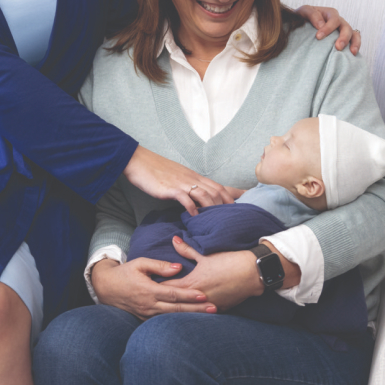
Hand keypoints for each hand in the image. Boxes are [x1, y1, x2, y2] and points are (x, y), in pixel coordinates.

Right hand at [92, 257, 215, 319]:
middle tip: (214, 308)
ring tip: (207, 317)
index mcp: (148, 290)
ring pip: (172, 318)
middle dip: (196, 309)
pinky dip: (177, 322)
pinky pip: (164, 322)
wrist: (106, 287)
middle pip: (177, 309)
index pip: (173, 294)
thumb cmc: (125, 273)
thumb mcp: (140, 263)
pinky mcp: (144, 319)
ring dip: (190, 318)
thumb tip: (179, 268)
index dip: (189, 295)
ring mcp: (146, 314)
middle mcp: (149, 305)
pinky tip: (189, 322)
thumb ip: (160, 266)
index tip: (203, 294)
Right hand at [122, 145, 241, 214]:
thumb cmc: (155, 170)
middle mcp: (191, 179)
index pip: (219, 185)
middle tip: (237, 220)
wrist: (138, 161)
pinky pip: (185, 199)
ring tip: (219, 223)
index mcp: (194, 176)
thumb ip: (187, 186)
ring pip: (205, 195)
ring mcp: (182, 183)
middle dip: (228, 206)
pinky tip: (195, 218)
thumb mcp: (176, 176)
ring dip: (214, 208)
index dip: (234, 195)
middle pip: (217, 191)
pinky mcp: (170, 188)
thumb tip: (195, 200)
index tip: (246, 203)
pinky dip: (192, 209)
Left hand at [161, 237, 262, 311]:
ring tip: (168, 308)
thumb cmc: (227, 261)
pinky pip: (204, 313)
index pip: (168, 288)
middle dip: (165, 300)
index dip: (157, 287)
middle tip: (153, 299)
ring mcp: (210, 306)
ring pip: (190, 311)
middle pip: (176, 302)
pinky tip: (190, 311)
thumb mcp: (205, 255)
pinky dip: (196, 311)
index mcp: (192, 283)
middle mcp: (199, 298)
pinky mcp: (221, 309)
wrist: (252, 272)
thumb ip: (187, 250)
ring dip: (180, 308)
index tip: (148, 286)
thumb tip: (174, 240)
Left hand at [295, 4, 360, 54]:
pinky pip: (355, 40)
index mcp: (330, 14)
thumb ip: (312, 15)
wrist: (301, 24)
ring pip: (354, 34)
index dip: (328, 28)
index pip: (334, 19)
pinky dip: (356, 46)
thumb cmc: (302, 17)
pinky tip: (353, 55)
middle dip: (344, 37)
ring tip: (351, 52)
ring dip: (354, 43)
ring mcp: (343, 30)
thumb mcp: (304, 11)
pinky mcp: (345, 38)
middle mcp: (339, 21)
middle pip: (346, 27)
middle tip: (338, 47)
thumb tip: (321, 25)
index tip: (318, 37)